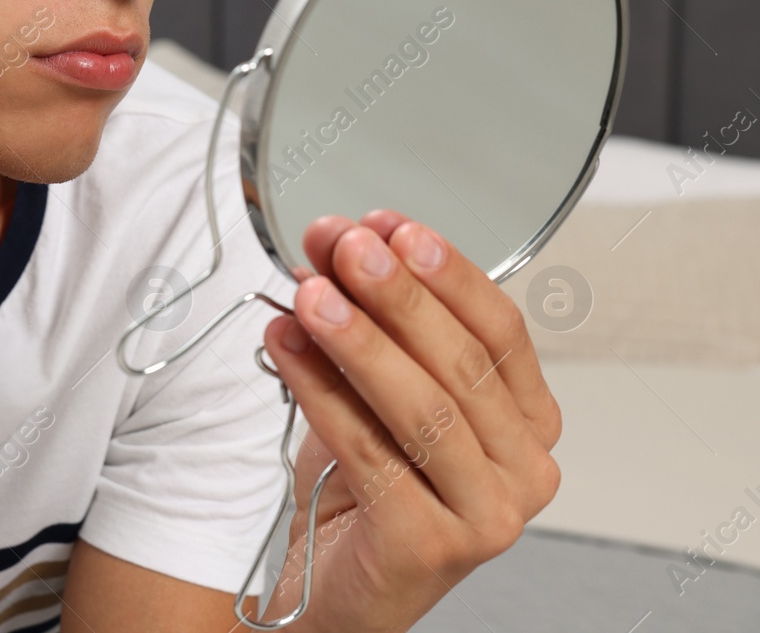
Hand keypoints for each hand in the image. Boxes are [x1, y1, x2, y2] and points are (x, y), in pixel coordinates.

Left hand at [257, 210, 561, 632]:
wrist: (332, 586)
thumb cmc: (364, 486)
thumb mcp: (372, 389)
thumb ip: (365, 319)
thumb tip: (333, 244)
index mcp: (528, 421)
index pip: (500, 330)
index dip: (446, 271)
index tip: (392, 225)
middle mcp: (523, 470)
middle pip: (462, 364)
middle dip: (396, 295)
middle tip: (346, 246)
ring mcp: (486, 514)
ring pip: (423, 408)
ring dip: (358, 340)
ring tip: (310, 293)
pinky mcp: (431, 546)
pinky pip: (369, 451)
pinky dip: (320, 391)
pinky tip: (285, 348)